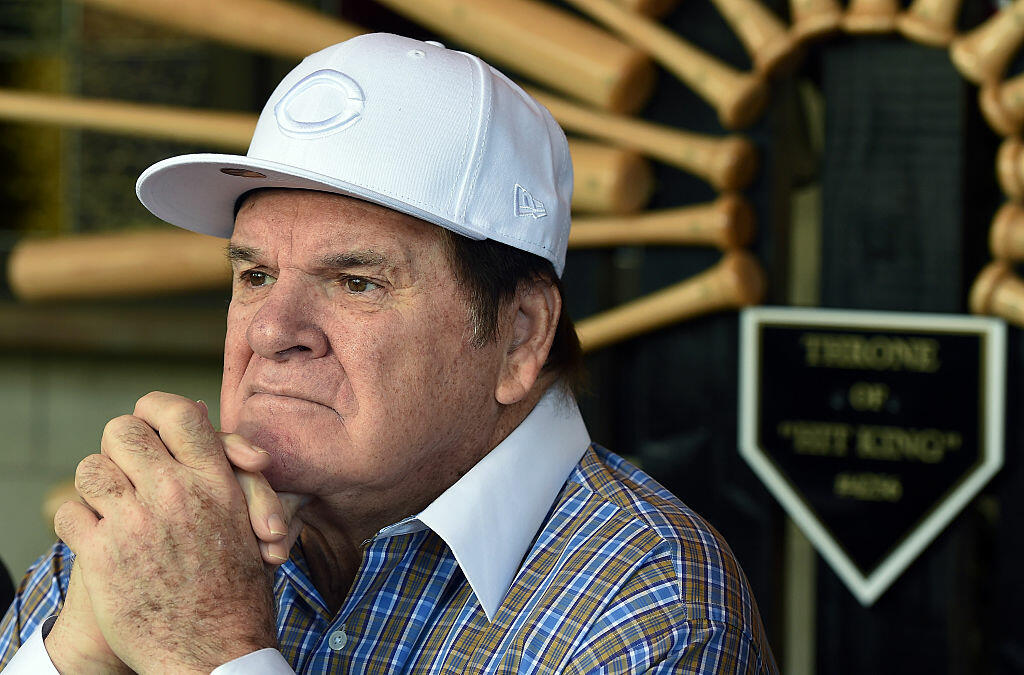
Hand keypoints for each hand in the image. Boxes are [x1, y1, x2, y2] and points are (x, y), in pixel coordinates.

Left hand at [52, 392, 293, 673]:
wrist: (215, 652)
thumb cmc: (239, 590)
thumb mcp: (247, 520)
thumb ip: (222, 467)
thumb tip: (192, 412)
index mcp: (215, 479)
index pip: (174, 412)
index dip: (155, 411)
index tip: (150, 428)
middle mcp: (175, 491)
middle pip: (123, 431)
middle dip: (120, 446)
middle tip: (126, 467)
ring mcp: (137, 521)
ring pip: (89, 469)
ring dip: (95, 485)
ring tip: (107, 505)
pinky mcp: (103, 554)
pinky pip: (69, 514)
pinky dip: (77, 524)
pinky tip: (94, 539)